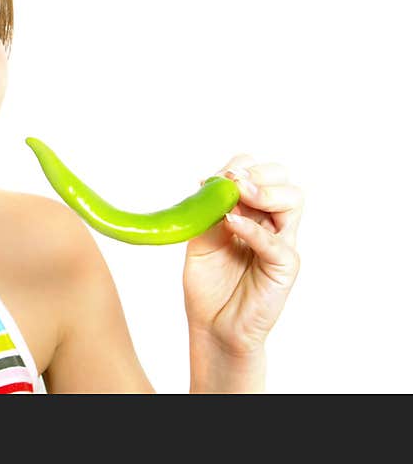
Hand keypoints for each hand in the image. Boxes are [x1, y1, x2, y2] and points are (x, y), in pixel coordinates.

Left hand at [183, 154, 302, 355]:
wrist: (213, 325)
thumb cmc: (208, 283)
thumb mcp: (200, 238)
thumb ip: (210, 212)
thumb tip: (212, 181)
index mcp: (251, 212)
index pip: (259, 174)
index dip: (241, 168)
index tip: (216, 176)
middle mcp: (270, 223)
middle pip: (283, 180)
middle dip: (258, 174)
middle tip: (232, 181)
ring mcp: (281, 243)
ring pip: (293, 201)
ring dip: (264, 192)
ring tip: (239, 194)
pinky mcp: (284, 267)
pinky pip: (276, 241)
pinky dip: (253, 228)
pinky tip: (232, 223)